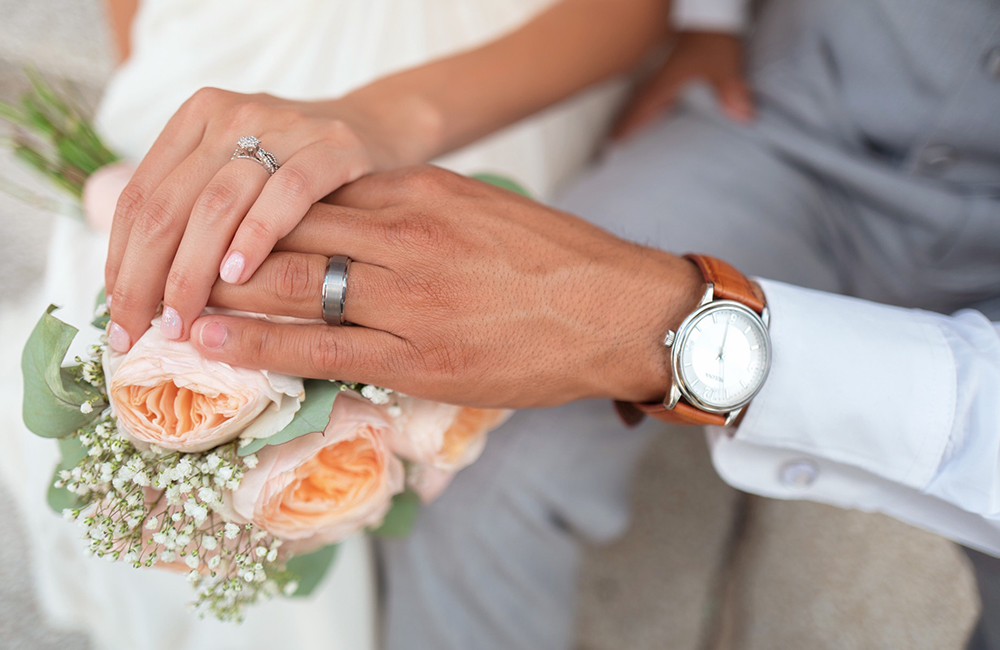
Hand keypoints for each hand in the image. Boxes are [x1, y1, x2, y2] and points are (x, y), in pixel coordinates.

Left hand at [105, 88, 408, 351]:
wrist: (379, 130)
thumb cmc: (298, 172)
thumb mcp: (238, 177)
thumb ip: (194, 213)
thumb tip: (140, 293)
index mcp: (196, 120)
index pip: (139, 199)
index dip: (120, 263)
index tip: (119, 317)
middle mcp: (231, 117)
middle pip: (168, 206)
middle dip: (146, 279)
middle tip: (141, 333)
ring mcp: (282, 127)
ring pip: (216, 205)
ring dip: (192, 271)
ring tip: (182, 319)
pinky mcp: (331, 146)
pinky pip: (286, 194)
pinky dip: (256, 237)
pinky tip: (237, 276)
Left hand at [191, 166, 703, 407]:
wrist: (619, 311)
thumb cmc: (557, 262)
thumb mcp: (482, 210)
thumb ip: (417, 211)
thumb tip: (360, 220)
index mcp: (420, 192)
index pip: (314, 192)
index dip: (253, 207)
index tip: (213, 220)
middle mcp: (405, 235)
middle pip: (288, 229)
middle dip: (221, 245)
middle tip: (166, 257)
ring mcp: (409, 295)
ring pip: (293, 284)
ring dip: (222, 291)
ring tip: (168, 300)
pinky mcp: (419, 354)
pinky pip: (321, 346)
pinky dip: (258, 343)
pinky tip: (212, 342)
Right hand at [612, 31, 752, 139]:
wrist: (711, 10)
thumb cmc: (711, 35)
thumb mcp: (723, 64)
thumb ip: (731, 91)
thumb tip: (743, 116)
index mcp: (666, 81)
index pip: (642, 108)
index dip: (628, 124)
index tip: (614, 140)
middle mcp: (662, 77)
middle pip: (638, 103)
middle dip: (626, 120)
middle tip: (613, 137)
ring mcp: (666, 69)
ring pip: (645, 95)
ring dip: (637, 110)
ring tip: (628, 125)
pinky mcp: (676, 63)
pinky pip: (658, 87)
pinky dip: (652, 100)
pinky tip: (658, 106)